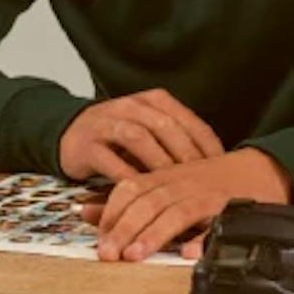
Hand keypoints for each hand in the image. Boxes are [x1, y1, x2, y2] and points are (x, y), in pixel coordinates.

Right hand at [57, 89, 224, 183]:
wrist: (71, 134)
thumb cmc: (120, 138)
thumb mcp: (151, 131)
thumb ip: (176, 142)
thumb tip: (215, 168)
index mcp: (153, 101)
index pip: (187, 119)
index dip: (206, 143)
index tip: (222, 167)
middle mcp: (131, 106)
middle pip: (164, 126)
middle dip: (184, 153)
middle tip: (201, 179)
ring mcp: (106, 123)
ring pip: (137, 137)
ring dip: (157, 162)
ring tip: (173, 185)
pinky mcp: (86, 144)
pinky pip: (109, 159)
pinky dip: (126, 176)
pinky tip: (140, 192)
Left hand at [86, 149, 291, 262]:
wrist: (262, 168)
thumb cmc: (209, 182)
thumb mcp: (167, 185)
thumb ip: (130, 200)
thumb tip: (86, 212)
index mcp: (165, 177)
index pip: (130, 188)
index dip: (112, 213)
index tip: (100, 240)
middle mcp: (182, 182)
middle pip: (147, 201)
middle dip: (124, 228)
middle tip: (107, 254)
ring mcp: (206, 194)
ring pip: (175, 211)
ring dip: (153, 234)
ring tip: (134, 255)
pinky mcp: (231, 207)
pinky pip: (214, 225)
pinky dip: (201, 240)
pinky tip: (189, 255)